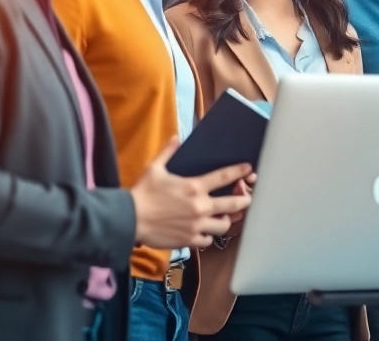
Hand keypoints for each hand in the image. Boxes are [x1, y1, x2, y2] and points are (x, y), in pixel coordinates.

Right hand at [131, 137, 252, 249]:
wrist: (129, 219)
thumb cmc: (142, 192)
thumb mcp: (154, 168)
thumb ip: (168, 152)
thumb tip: (177, 137)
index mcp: (194, 186)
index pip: (225, 176)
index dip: (240, 171)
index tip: (249, 169)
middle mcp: (200, 206)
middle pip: (234, 204)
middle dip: (244, 200)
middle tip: (247, 199)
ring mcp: (196, 225)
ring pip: (224, 225)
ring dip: (226, 221)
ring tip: (225, 218)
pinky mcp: (189, 239)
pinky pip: (208, 240)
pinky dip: (209, 236)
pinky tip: (206, 232)